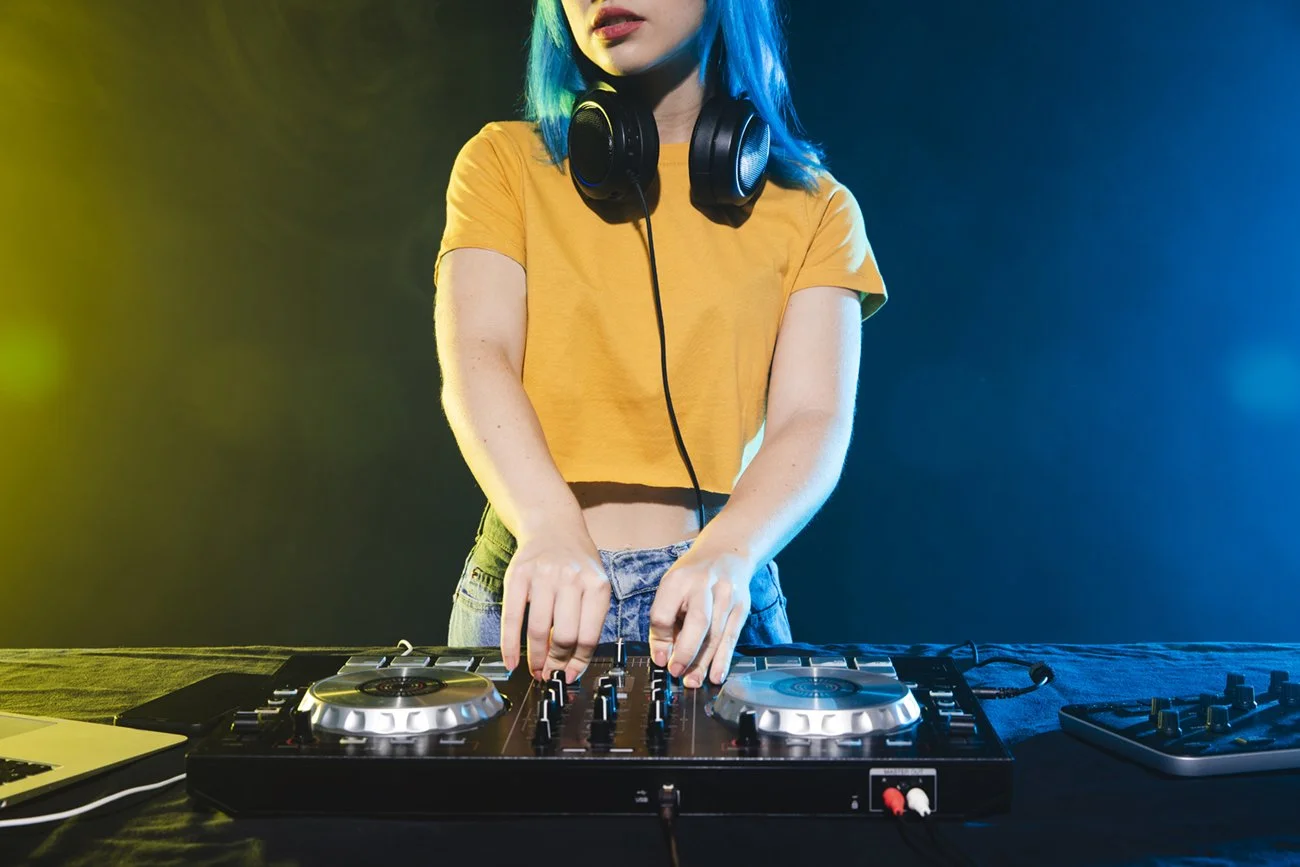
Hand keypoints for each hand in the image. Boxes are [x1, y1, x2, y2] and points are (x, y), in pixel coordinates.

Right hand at [500, 530, 610, 683]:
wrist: (552, 526)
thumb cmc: (576, 562)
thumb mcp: (594, 585)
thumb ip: (588, 621)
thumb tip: (572, 665)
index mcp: (597, 586)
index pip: (589, 637)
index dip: (578, 663)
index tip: (569, 676)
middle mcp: (571, 580)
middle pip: (564, 636)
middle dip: (556, 663)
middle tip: (550, 674)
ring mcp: (543, 576)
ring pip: (538, 630)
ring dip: (535, 658)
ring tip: (535, 669)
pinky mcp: (518, 576)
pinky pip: (512, 618)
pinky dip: (509, 646)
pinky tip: (511, 660)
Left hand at [647, 550, 752, 687]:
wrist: (726, 553)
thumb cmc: (692, 576)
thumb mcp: (671, 588)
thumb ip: (664, 620)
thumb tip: (662, 657)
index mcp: (678, 580)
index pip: (664, 612)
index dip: (659, 639)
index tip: (661, 659)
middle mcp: (704, 586)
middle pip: (697, 622)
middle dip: (686, 651)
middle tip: (676, 673)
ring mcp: (727, 596)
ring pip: (716, 634)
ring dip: (704, 662)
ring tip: (693, 681)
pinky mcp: (742, 607)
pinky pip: (732, 637)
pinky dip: (724, 658)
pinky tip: (717, 675)